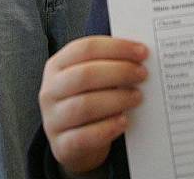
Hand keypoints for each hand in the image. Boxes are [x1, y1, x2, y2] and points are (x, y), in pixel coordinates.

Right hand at [39, 37, 148, 173]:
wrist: (75, 141)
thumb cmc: (90, 98)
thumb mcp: (93, 77)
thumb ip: (111, 63)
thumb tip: (140, 55)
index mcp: (58, 65)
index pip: (86, 48)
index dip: (116, 48)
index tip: (142, 52)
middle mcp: (50, 90)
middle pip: (85, 75)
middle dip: (120, 72)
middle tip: (142, 74)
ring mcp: (53, 119)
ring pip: (85, 106)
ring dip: (117, 99)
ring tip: (137, 97)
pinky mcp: (61, 145)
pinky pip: (84, 136)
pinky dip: (108, 128)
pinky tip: (123, 121)